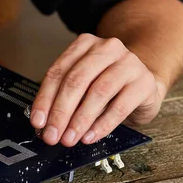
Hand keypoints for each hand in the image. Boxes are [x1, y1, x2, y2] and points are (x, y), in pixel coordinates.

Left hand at [30, 34, 166, 146]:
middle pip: (76, 80)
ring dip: (80, 120)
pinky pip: (120, 106)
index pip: (58, 72)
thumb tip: (45, 124)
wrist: (144, 86)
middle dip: (60, 112)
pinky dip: (102, 125)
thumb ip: (64, 99)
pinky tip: (90, 137)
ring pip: (98, 92)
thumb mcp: (83, 87)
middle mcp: (107, 48)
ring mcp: (129, 63)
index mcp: (84, 45)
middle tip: (52, 135)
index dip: (44, 99)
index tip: (37, 122)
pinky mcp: (144, 82)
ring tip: (69, 138)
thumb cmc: (108, 88)